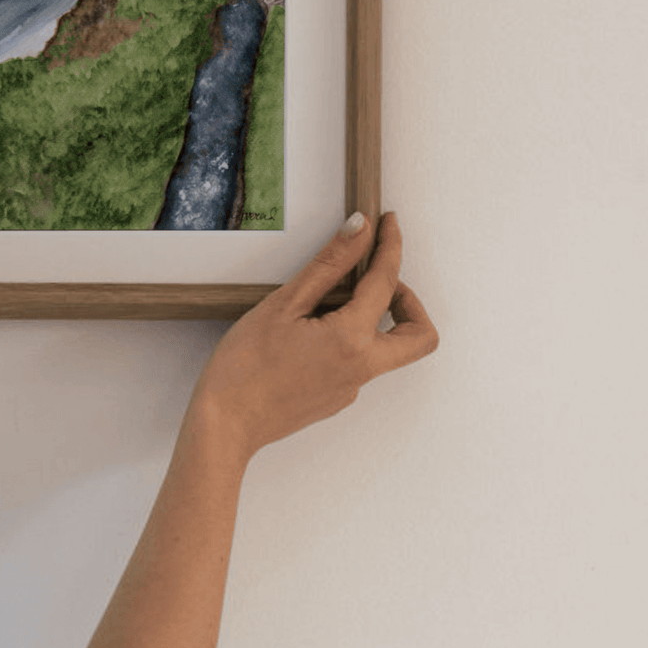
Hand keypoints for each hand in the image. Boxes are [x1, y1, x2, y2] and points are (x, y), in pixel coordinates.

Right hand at [189, 212, 438, 468]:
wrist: (226, 424)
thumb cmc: (244, 366)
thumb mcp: (284, 304)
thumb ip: (329, 265)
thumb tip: (361, 230)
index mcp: (351, 339)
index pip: (386, 282)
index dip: (391, 245)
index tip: (388, 223)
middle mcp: (362, 368)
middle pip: (420, 336)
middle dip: (410, 301)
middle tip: (378, 279)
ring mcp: (352, 387)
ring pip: (387, 348)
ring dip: (375, 319)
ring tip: (327, 301)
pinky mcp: (337, 397)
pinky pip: (358, 362)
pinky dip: (348, 337)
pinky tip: (307, 331)